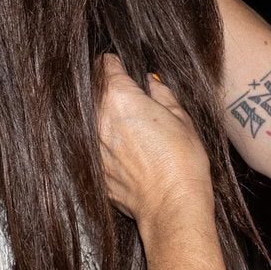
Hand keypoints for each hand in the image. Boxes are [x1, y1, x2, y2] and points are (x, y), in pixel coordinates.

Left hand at [96, 56, 211, 227]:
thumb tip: (151, 83)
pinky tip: (119, 147)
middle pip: (92, 90)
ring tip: (122, 121)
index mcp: (120, 97)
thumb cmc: (182, 162)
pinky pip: (90, 145)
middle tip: (122, 91)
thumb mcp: (180, 118)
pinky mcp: (93, 168)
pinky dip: (100, 141)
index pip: (106, 66)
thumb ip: (161, 95)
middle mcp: (98, 118)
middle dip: (105, 87)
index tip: (119, 66)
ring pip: (87, 117)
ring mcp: (91, 145)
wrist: (171, 205)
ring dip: (100, 114)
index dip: (114, 63)